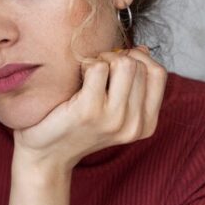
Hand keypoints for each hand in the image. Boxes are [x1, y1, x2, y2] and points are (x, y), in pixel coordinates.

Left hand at [13, 45, 167, 172]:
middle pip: (139, 65)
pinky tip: (77, 77)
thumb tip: (143, 49)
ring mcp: (113, 119)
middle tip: (97, 69)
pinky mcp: (89, 110)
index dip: (138, 58)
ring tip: (89, 72)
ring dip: (103, 58)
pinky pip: (97, 67)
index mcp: (146, 125)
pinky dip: (87, 63)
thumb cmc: (77, 125)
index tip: (117, 65)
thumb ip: (133, 85)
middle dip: (117, 56)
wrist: (46, 155)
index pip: (159, 73)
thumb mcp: (114, 110)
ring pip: (124, 63)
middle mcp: (134, 124)